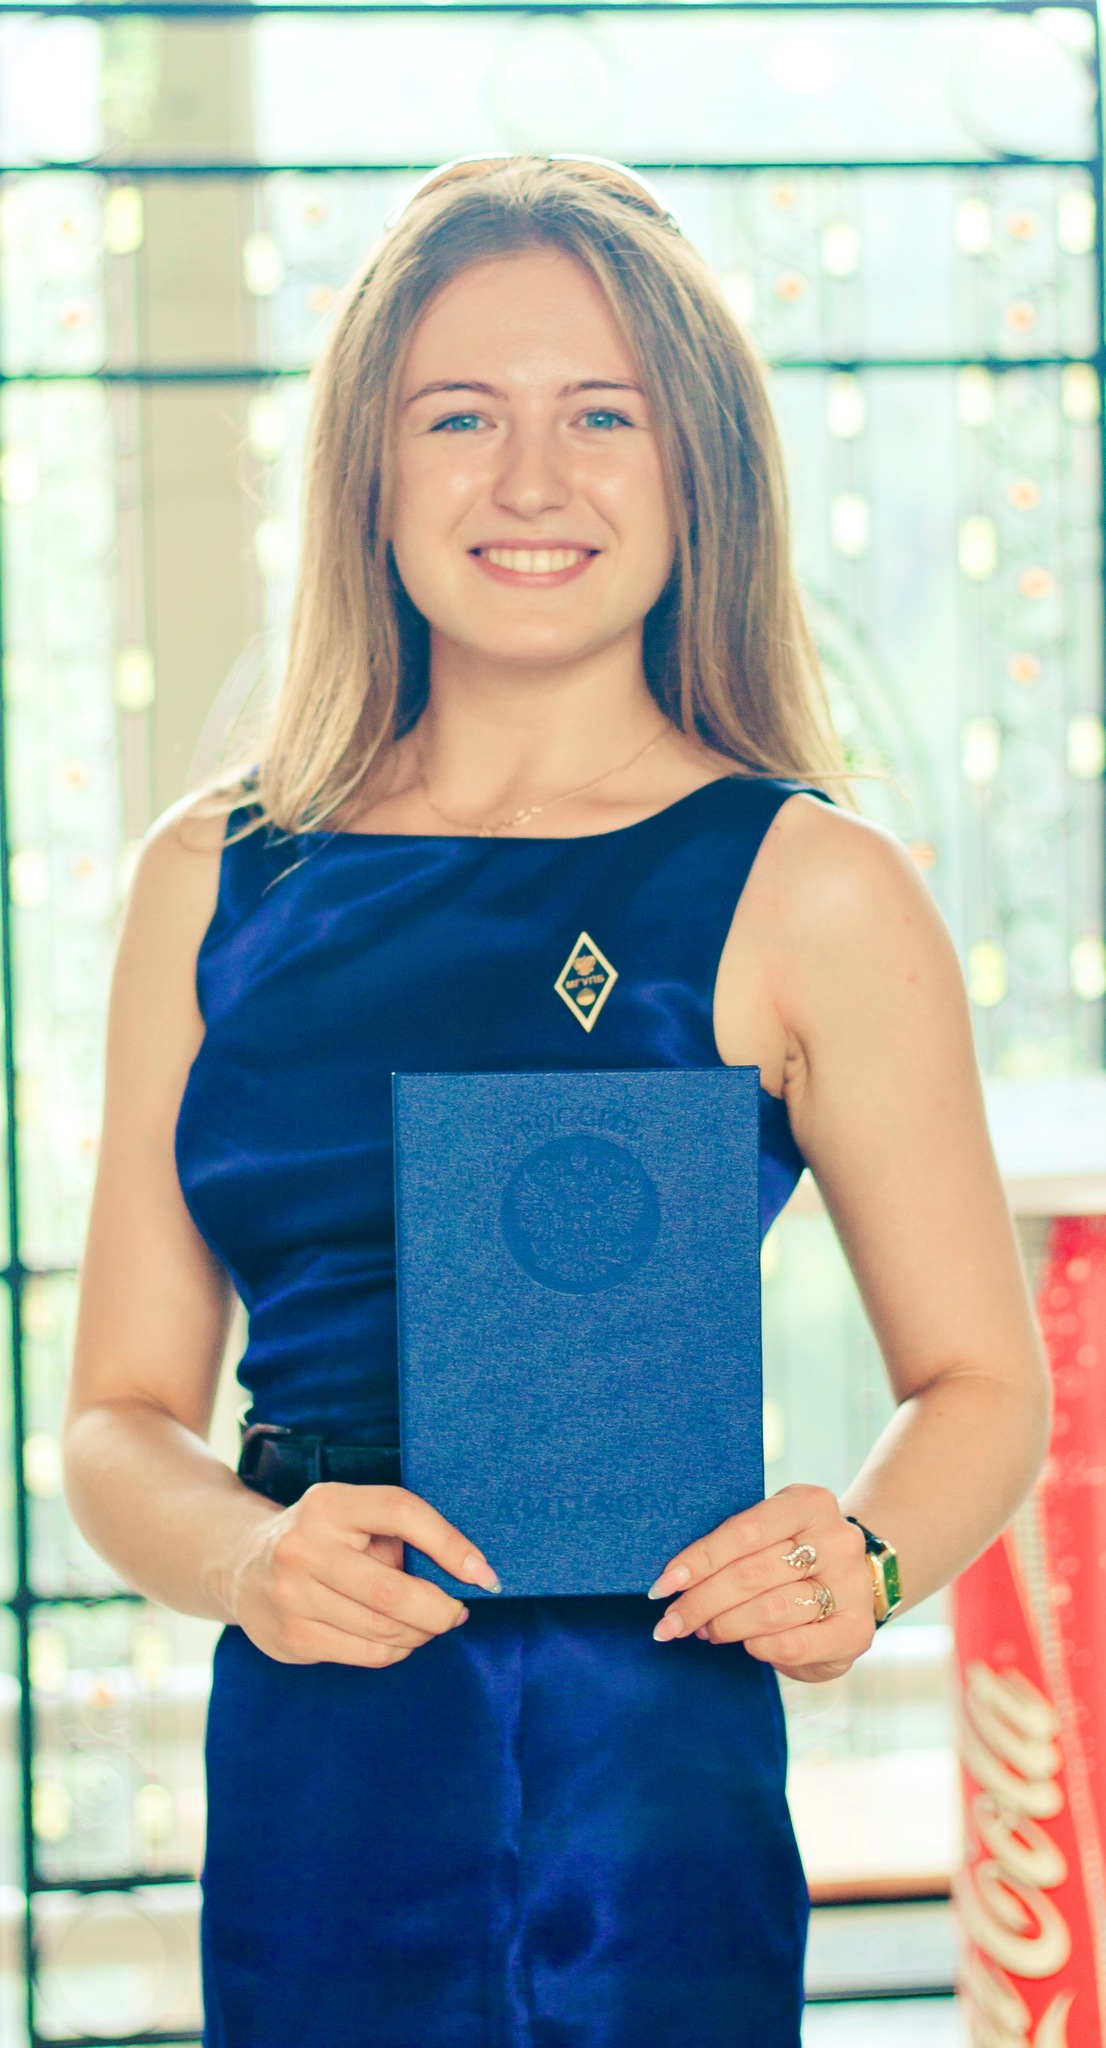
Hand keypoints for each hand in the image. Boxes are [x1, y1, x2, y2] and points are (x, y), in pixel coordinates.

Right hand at [222, 1482, 500, 1668]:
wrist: (241, 1565)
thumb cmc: (322, 1537)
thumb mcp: (351, 1515)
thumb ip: (397, 1535)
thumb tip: (464, 1572)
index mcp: (329, 1504)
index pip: (401, 1512)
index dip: (450, 1543)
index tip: (483, 1573)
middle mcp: (304, 1548)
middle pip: (393, 1591)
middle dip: (441, 1608)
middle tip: (459, 1610)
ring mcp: (292, 1596)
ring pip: (384, 1630)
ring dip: (423, 1632)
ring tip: (432, 1623)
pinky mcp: (292, 1638)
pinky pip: (368, 1655)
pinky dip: (398, 1650)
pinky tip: (401, 1638)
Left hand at [646, 1483, 875, 1682]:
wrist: (855, 1580)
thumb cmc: (794, 1554)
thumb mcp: (769, 1533)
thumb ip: (732, 1546)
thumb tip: (674, 1581)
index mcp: (809, 1503)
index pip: (743, 1531)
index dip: (698, 1560)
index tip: (663, 1586)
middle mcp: (836, 1540)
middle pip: (751, 1574)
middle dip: (701, 1602)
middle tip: (671, 1622)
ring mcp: (851, 1586)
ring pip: (768, 1611)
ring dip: (725, 1626)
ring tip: (705, 1631)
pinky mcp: (856, 1632)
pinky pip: (790, 1644)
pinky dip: (757, 1646)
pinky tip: (746, 1643)